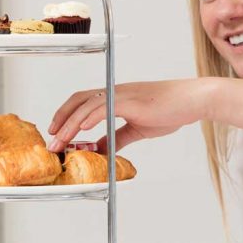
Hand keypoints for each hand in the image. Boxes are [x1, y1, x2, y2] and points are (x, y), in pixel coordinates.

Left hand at [47, 79, 211, 152]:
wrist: (191, 101)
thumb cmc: (170, 110)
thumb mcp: (137, 129)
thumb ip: (117, 138)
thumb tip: (101, 150)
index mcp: (115, 97)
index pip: (82, 102)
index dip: (66, 115)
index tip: (56, 131)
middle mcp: (114, 93)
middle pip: (77, 101)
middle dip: (60, 120)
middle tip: (51, 139)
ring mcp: (121, 95)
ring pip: (86, 106)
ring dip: (69, 124)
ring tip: (60, 140)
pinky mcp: (130, 102)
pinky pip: (103, 108)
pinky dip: (89, 118)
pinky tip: (81, 129)